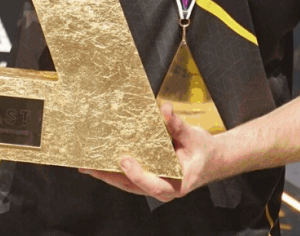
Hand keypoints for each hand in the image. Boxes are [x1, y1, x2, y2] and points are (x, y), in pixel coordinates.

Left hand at [78, 103, 222, 202]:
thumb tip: (165, 109)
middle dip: (110, 177)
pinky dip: (114, 170)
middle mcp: (165, 189)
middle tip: (90, 166)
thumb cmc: (204, 151)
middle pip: (133, 186)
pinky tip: (99, 162)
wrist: (212, 160)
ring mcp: (155, 185)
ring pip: (127, 184)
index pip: (155, 185)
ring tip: (87, 166)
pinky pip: (129, 178)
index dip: (138, 175)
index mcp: (179, 183)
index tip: (125, 161)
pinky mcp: (149, 179)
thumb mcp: (194, 137)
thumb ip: (178, 125)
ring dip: (107, 175)